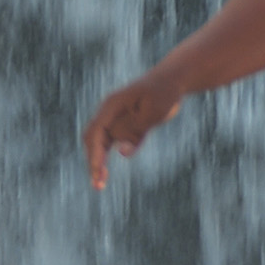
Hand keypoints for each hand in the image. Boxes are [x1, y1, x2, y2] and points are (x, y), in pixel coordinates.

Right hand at [81, 72, 185, 188]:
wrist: (172, 80)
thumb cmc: (164, 92)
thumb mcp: (153, 112)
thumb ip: (135, 131)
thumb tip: (121, 152)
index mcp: (111, 106)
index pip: (96, 133)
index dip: (95, 153)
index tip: (99, 172)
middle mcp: (109, 113)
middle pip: (93, 139)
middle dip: (93, 161)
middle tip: (98, 185)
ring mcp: (116, 119)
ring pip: (100, 143)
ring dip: (98, 162)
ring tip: (100, 184)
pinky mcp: (126, 125)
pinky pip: (114, 143)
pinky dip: (108, 158)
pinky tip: (106, 174)